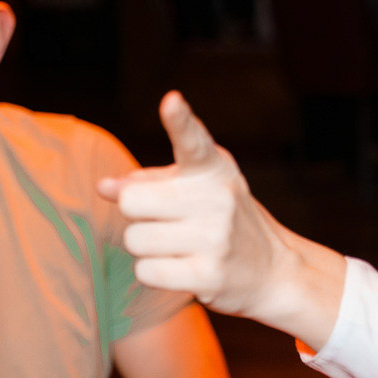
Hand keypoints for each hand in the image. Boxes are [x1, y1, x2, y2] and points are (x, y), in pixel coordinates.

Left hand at [98, 92, 343, 344]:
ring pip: (134, 239)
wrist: (273, 269)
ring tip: (179, 247)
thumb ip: (149, 181)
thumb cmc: (220, 220)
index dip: (180, 121)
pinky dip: (155, 273)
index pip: (193, 141)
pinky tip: (182, 269)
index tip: (171, 102)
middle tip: (167, 221)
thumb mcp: (194, 188)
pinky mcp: (208, 275)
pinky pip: (145, 272)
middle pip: (132, 201)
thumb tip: (104, 187)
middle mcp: (218, 199)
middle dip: (138, 214)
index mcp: (213, 169)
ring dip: (147, 247)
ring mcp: (216, 238)